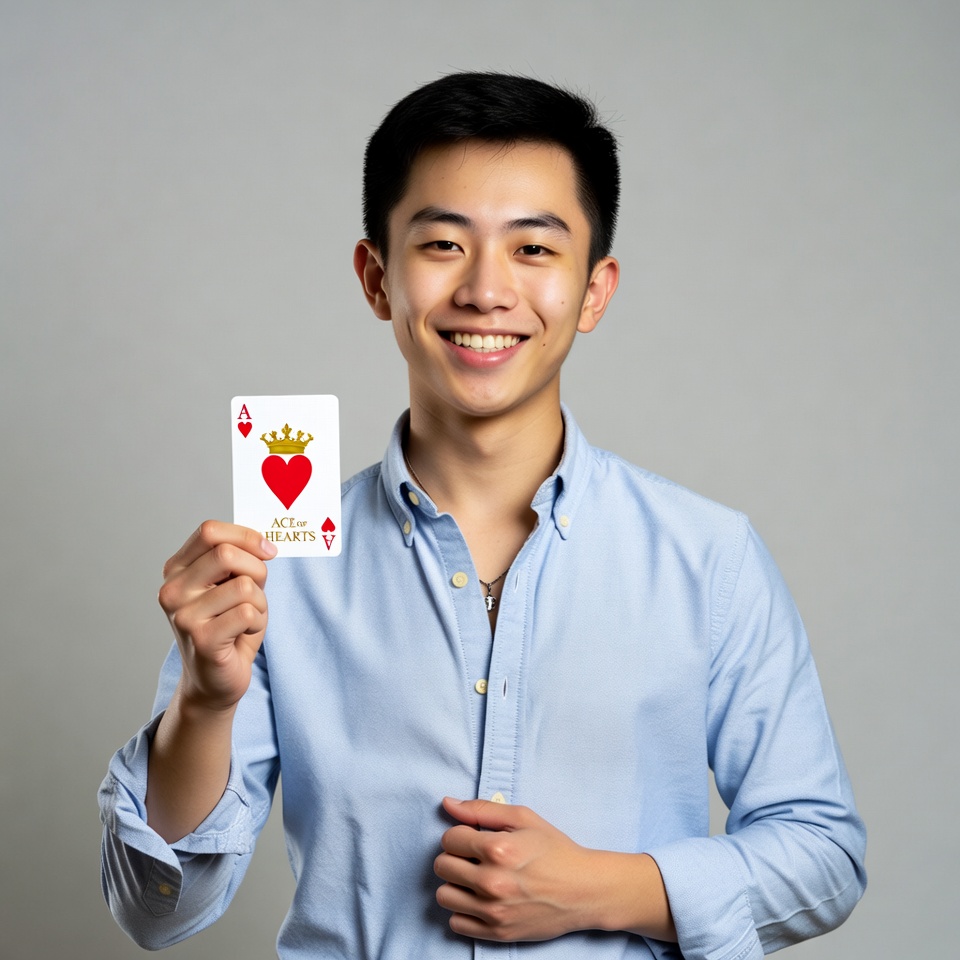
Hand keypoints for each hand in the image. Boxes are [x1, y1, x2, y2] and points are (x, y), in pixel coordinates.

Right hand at [157, 520, 276, 711]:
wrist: (215, 679)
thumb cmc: (229, 626)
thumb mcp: (233, 584)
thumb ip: (240, 560)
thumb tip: (263, 545)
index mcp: (177, 569)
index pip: (210, 531)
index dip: (245, 536)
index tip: (268, 551)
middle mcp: (172, 590)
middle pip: (226, 554)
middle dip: (257, 569)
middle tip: (258, 590)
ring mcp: (183, 615)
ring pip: (243, 586)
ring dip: (259, 601)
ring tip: (246, 618)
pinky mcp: (201, 639)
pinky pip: (247, 612)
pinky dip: (257, 621)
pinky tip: (243, 634)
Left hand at [434, 797, 595, 941]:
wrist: (584, 890)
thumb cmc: (555, 850)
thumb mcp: (524, 818)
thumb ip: (482, 809)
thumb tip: (447, 804)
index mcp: (498, 849)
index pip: (449, 839)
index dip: (460, 835)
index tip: (473, 838)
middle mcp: (492, 882)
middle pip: (442, 866)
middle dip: (455, 857)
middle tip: (473, 857)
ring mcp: (494, 911)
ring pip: (444, 896)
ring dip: (456, 884)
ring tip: (475, 878)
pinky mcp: (497, 933)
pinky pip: (456, 923)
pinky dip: (463, 910)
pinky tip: (480, 900)